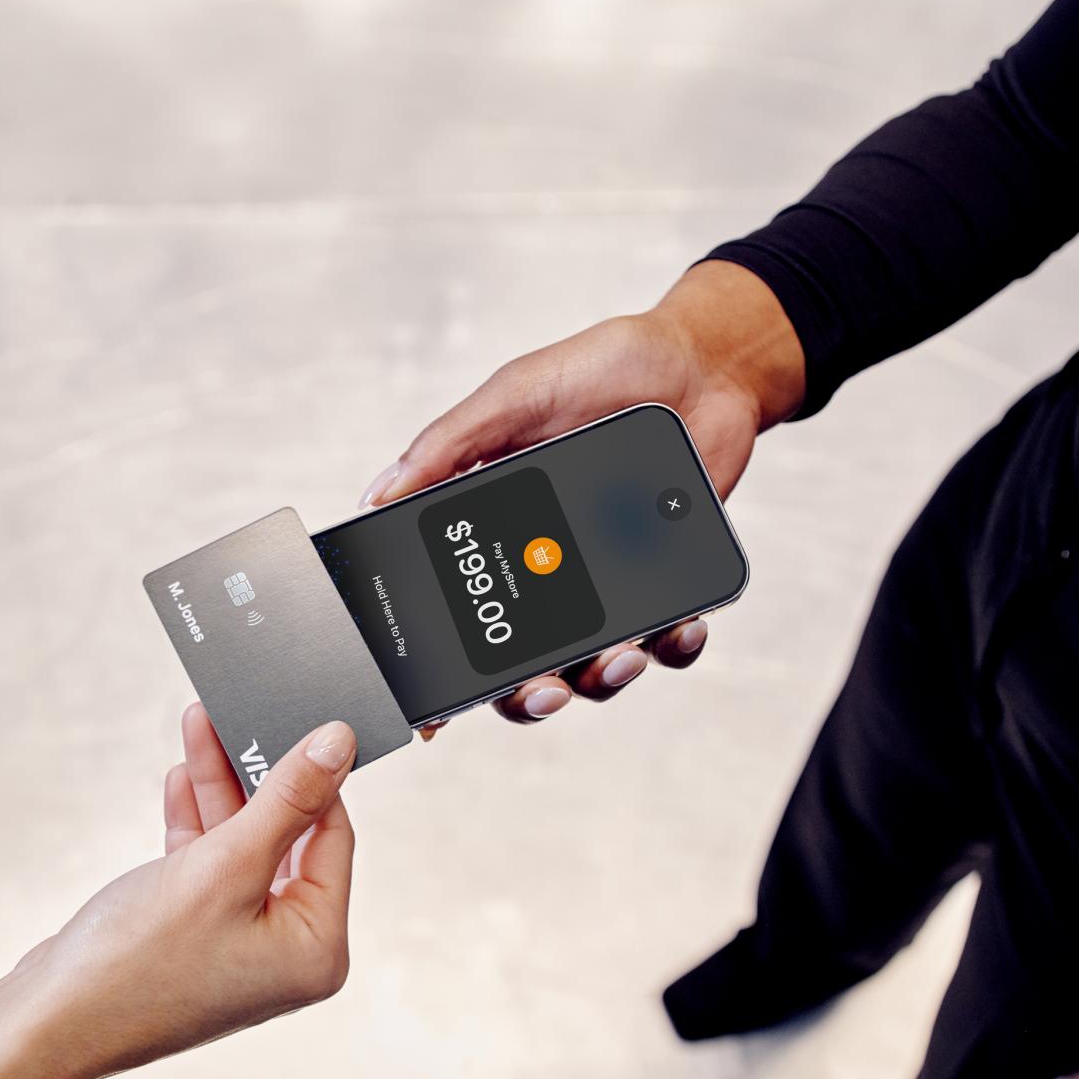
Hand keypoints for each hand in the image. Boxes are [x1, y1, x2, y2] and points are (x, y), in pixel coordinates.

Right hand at [0, 705, 358, 1078]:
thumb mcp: (223, 865)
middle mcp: (286, 954)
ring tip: (202, 727)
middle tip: (236, 716)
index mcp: (317, 950)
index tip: (295, 718)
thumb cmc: (136, 964)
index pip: (333, 838)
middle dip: (255, 774)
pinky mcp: (196, 937)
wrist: (47, 1021)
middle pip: (287, 838)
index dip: (313, 776)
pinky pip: (209, 867)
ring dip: (220, 789)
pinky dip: (195, 824)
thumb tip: (339, 743)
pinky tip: (182, 778)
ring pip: (243, 846)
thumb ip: (286, 800)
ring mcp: (240, 946)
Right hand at [357, 259, 805, 726]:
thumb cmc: (602, 369)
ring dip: (603, 678)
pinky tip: (682, 625)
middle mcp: (545, 575)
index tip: (429, 715)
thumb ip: (448, 444)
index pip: (455, 617)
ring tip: (620, 655)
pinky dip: (675, 645)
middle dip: (528, 696)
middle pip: (521, 668)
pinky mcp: (666, 586)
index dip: (439, 675)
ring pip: (593, 668)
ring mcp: (606, 587)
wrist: (702, 363)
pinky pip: (668, 640)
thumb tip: (375, 495)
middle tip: (541, 691)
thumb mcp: (515, 395)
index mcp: (494, 538)